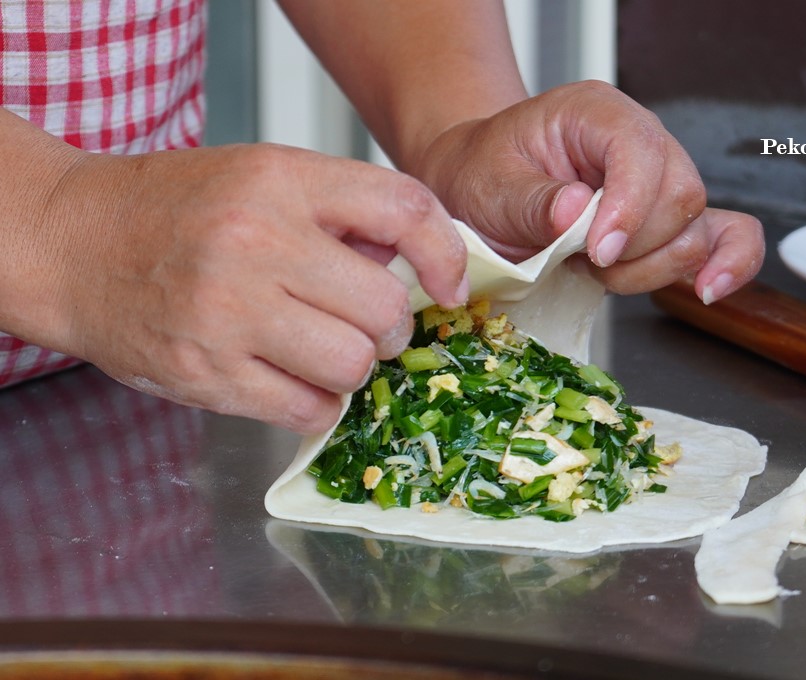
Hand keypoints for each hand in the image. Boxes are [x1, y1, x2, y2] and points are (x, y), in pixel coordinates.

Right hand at [35, 144, 467, 432]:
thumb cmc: (175, 209)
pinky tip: (295, 379)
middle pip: (384, 307)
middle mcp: (257, 243)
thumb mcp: (264, 176)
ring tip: (326, 351)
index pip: (404, 210)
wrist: (73, 243)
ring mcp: (228, 314)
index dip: (446, 255)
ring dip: (355, 368)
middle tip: (368, 323)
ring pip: (353, 365)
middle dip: (390, 326)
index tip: (449, 287)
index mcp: (281, 182)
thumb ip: (342, 212)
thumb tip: (417, 262)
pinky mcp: (207, 374)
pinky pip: (308, 411)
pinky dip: (317, 404)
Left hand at [413, 80, 764, 300]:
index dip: (629, 206)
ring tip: (597, 269)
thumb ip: (531, 201)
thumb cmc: (483, 174)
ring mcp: (660, 182)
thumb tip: (575, 213)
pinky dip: (727, 264)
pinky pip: (727, 237)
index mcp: (596, 114)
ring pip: (697, 229)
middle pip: (680, 194)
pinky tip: (708, 288)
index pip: (641, 149)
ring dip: (651, 268)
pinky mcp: (669, 221)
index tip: (596, 251)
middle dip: (635, 246)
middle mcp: (640, 141)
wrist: (480, 188)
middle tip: (583, 261)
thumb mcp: (488, 184)